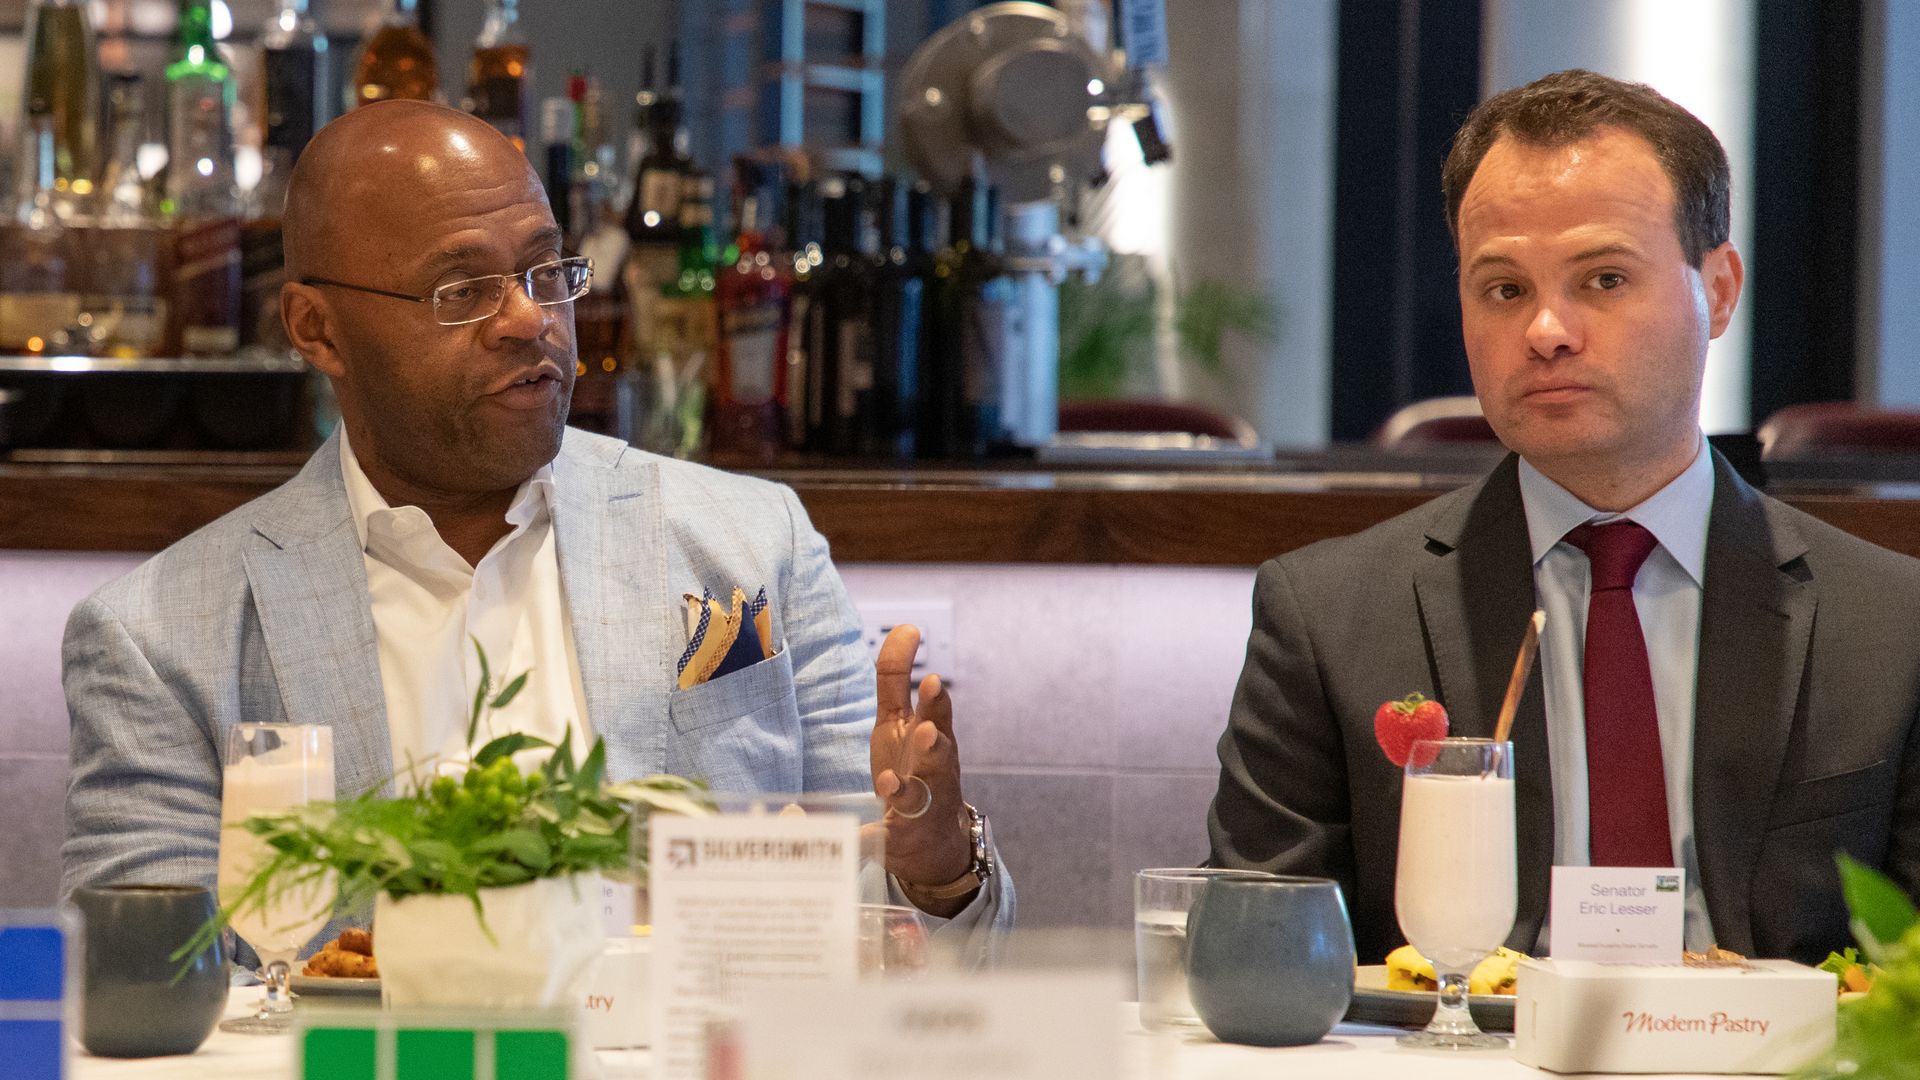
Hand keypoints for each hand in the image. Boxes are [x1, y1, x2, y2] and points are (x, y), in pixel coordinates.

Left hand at [870, 624, 975, 915]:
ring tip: (889, 783)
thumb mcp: (901, 720)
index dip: (933, 698)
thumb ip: (897, 676)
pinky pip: (884, 835)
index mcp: (931, 739)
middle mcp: (933, 772)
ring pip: (918, 797)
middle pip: (938, 754)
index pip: (935, 713)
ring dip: (905, 788)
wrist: (932, 839)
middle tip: (927, 730)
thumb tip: (907, 626)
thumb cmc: (914, 766)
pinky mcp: (899, 837)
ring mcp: (920, 807)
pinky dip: (871, 833)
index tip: (932, 678)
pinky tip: (855, 831)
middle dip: (933, 742)